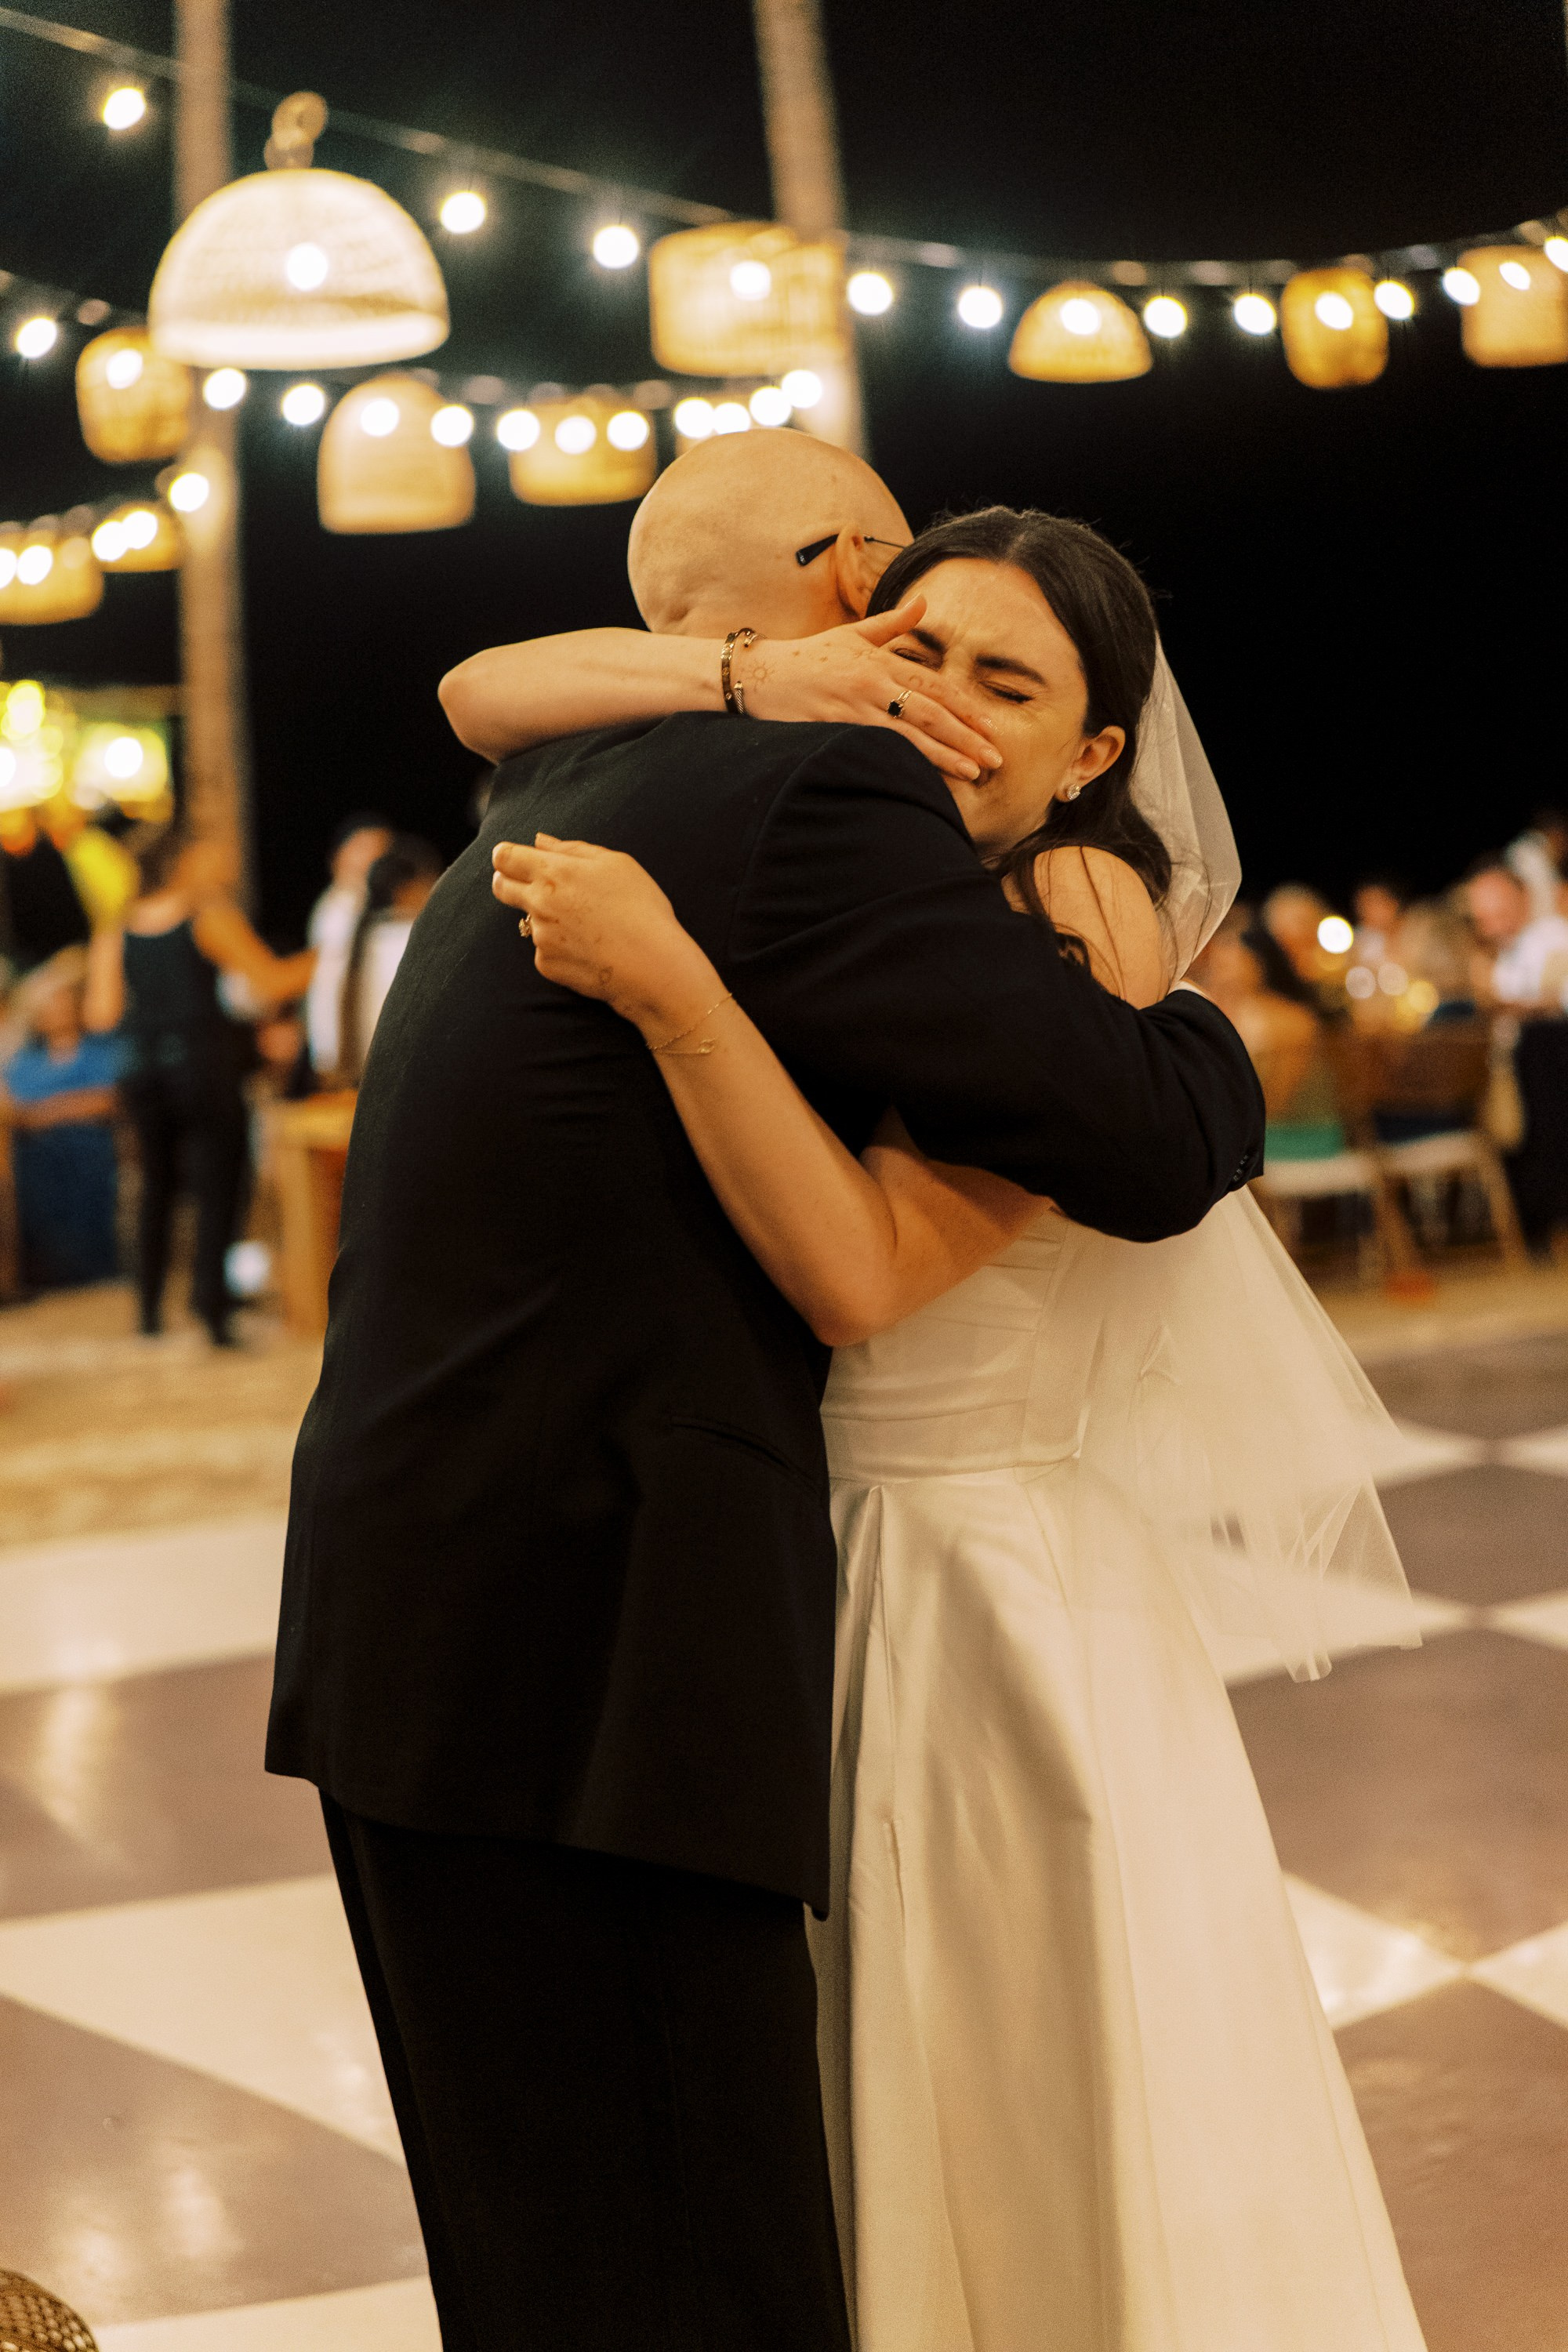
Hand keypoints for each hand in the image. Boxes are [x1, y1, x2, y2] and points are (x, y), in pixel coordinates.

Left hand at [491, 835, 720, 1036]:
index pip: (505, 857)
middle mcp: (539, 903)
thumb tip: (540, 841)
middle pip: (502, 887)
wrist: (651, 966)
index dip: (505, 856)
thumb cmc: (640, 908)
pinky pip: (545, 951)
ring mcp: (541, 937)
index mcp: (554, 872)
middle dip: (507, 882)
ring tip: (588, 926)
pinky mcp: (547, 965)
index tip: (513, 860)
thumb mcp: (616, 864)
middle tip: (535, 887)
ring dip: (547, 919)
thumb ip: (572, 849)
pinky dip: (561, 948)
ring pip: (531, 921)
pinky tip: (589, 949)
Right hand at [736, 598, 1001, 783]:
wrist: (759, 674)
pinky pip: (876, 748)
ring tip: (973, 772)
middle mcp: (871, 681)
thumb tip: (924, 601)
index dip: (964, 706)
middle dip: (965, 736)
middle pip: (929, 712)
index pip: (933, 685)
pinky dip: (903, 763)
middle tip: (995, 757)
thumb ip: (893, 623)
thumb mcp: (852, 634)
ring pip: (908, 734)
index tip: (990, 726)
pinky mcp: (833, 727)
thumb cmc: (809, 656)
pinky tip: (924, 778)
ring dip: (943, 755)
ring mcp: (852, 706)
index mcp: (880, 660)